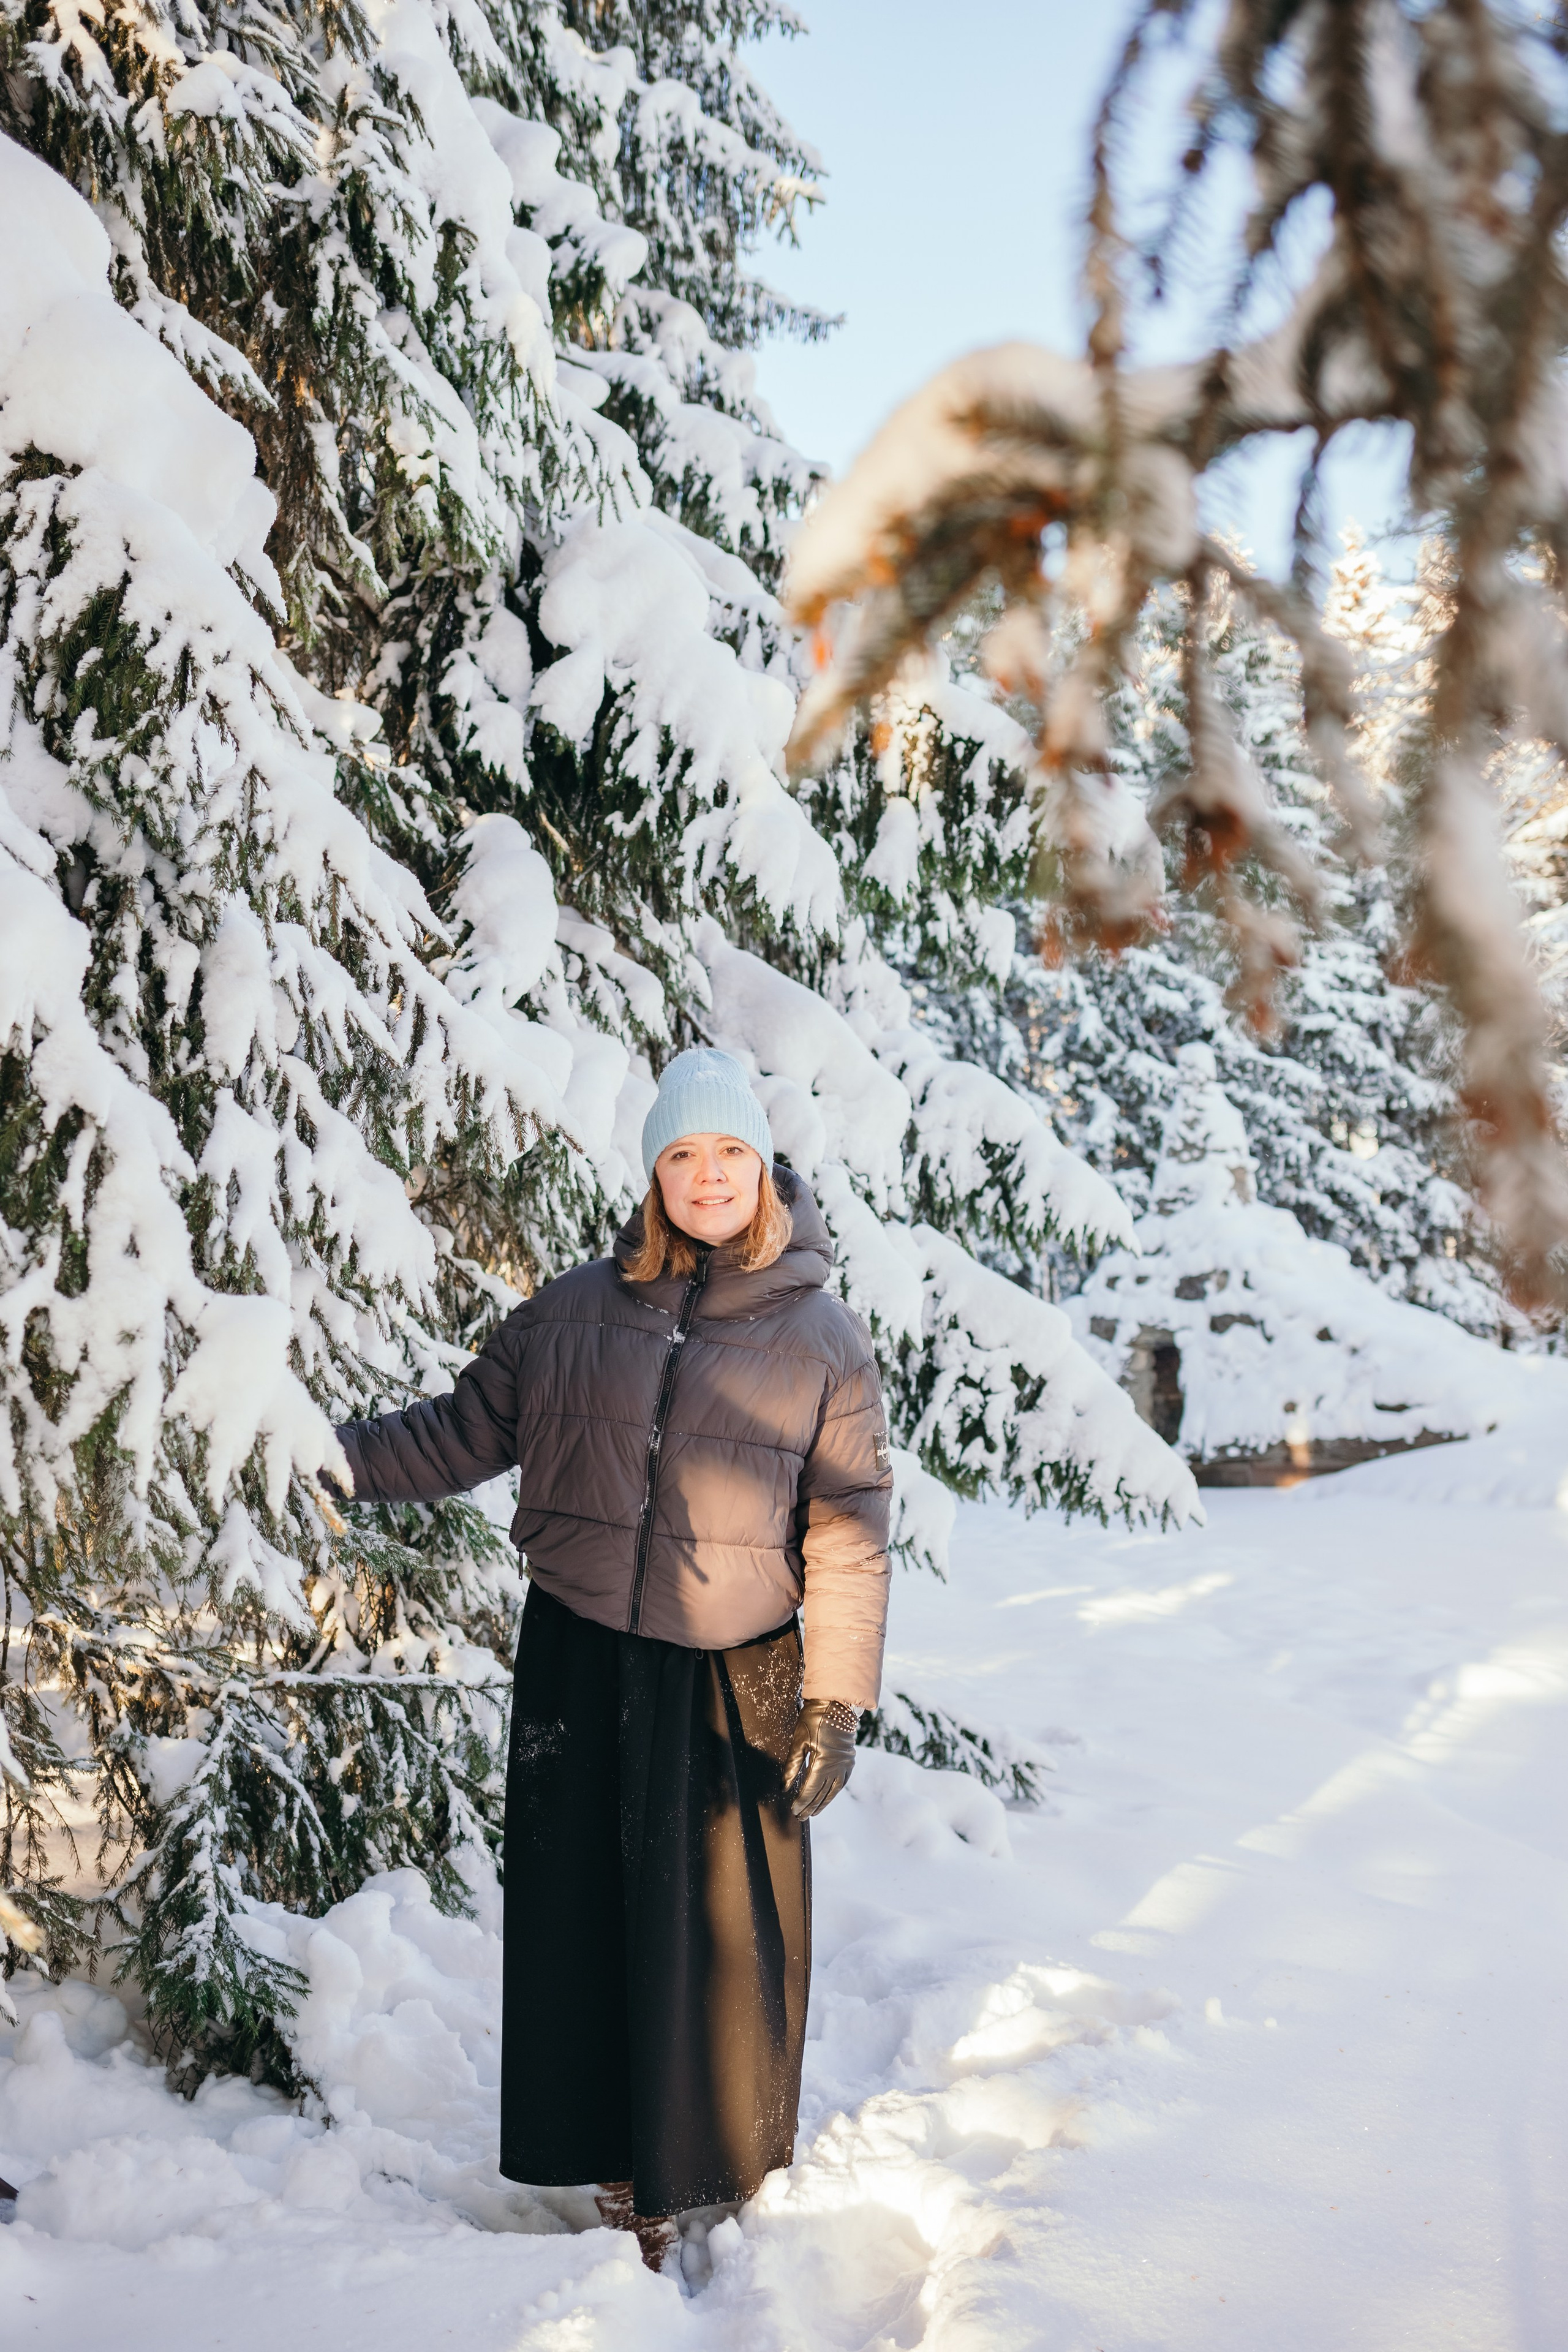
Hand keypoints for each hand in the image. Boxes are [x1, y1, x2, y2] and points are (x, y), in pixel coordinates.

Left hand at [784, 1699, 859, 1818]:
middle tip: (800, 1817)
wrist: (837, 1703)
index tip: (794, 1810)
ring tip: (813, 1813)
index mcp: (823, 1761)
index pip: (811, 1789)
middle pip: (822, 1793)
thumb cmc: (814, 1719)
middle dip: (810, 1806)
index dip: (802, 1802)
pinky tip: (827, 1797)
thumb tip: (784, 1787)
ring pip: (833, 1791)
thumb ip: (792, 1766)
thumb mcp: (799, 1741)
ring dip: (823, 1803)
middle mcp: (837, 1766)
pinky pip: (841, 1783)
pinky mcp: (849, 1761)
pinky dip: (833, 1792)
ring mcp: (845, 1765)